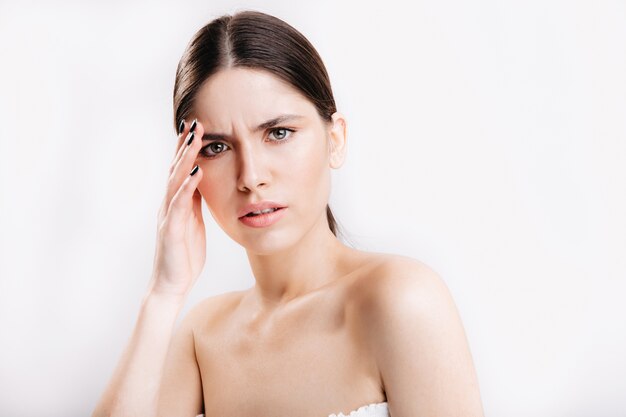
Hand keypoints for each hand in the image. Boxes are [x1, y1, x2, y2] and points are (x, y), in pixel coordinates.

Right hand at [148, 119, 206, 297]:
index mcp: (177, 203)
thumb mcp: (194, 222)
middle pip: (176, 168)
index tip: (197, 128)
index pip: (182, 170)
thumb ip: (194, 202)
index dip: (188, 149)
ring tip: (194, 139)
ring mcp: (168, 215)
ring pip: (175, 180)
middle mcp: (169, 205)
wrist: (172, 284)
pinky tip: (195, 172)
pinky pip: (179, 204)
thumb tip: (202, 182)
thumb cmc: (184, 255)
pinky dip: (187, 186)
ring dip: (185, 158)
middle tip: (194, 122)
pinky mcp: (172, 229)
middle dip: (185, 145)